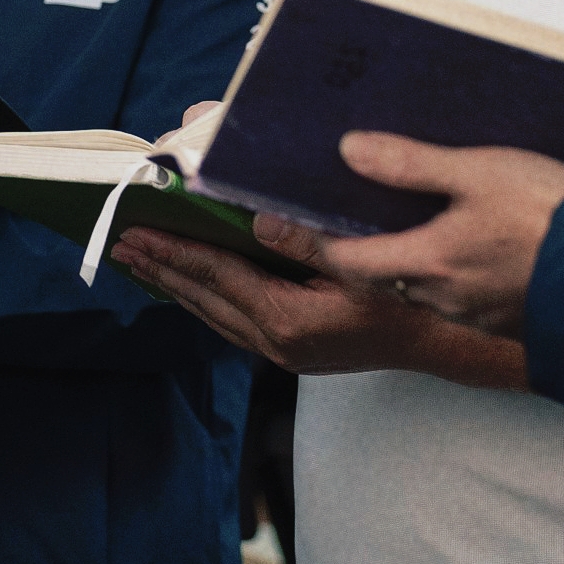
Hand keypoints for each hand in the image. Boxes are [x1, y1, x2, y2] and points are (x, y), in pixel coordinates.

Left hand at [107, 220, 527, 386]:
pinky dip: (204, 296)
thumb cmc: (407, 293)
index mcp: (289, 320)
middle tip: (119, 241)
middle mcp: (278, 342)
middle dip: (161, 267)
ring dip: (176, 283)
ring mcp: (284, 352)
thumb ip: (303, 236)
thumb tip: (250, 212)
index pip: (217, 276)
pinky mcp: (292, 351)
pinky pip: (233, 320)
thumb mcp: (361, 258)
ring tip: (139, 258)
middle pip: (204, 298)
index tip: (135, 232)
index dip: (173, 251)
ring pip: (214, 313)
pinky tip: (190, 280)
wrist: (444, 342)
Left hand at [298, 136, 563, 339]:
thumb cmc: (553, 221)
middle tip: (346, 213)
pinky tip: (468, 242)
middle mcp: (443, 296)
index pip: (344, 259)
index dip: (311, 239)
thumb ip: (411, 164)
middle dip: (360, 248)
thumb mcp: (479, 172)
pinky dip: (452, 270)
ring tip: (412, 219)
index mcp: (427, 262)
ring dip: (410, 257)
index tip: (284, 221)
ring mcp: (477, 313)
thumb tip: (349, 151)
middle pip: (380, 274)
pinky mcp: (509, 318)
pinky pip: (463, 294)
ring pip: (423, 284)